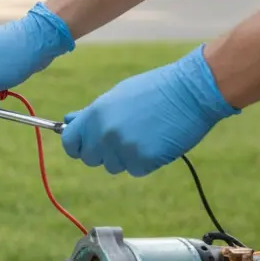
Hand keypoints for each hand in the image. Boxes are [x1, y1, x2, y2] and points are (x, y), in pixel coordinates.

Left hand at [60, 45, 239, 176]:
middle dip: (104, 152)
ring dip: (126, 156)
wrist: (192, 91)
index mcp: (95, 115)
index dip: (78, 146)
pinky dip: (146, 161)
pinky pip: (136, 170)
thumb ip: (91, 114)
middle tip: (126, 135)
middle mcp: (105, 133)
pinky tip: (157, 141)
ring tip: (145, 134)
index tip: (87, 146)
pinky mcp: (144, 161)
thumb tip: (68, 122)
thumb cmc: (155, 90)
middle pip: (91, 159)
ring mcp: (124, 149)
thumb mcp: (117, 96)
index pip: (70, 143)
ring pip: (114, 166)